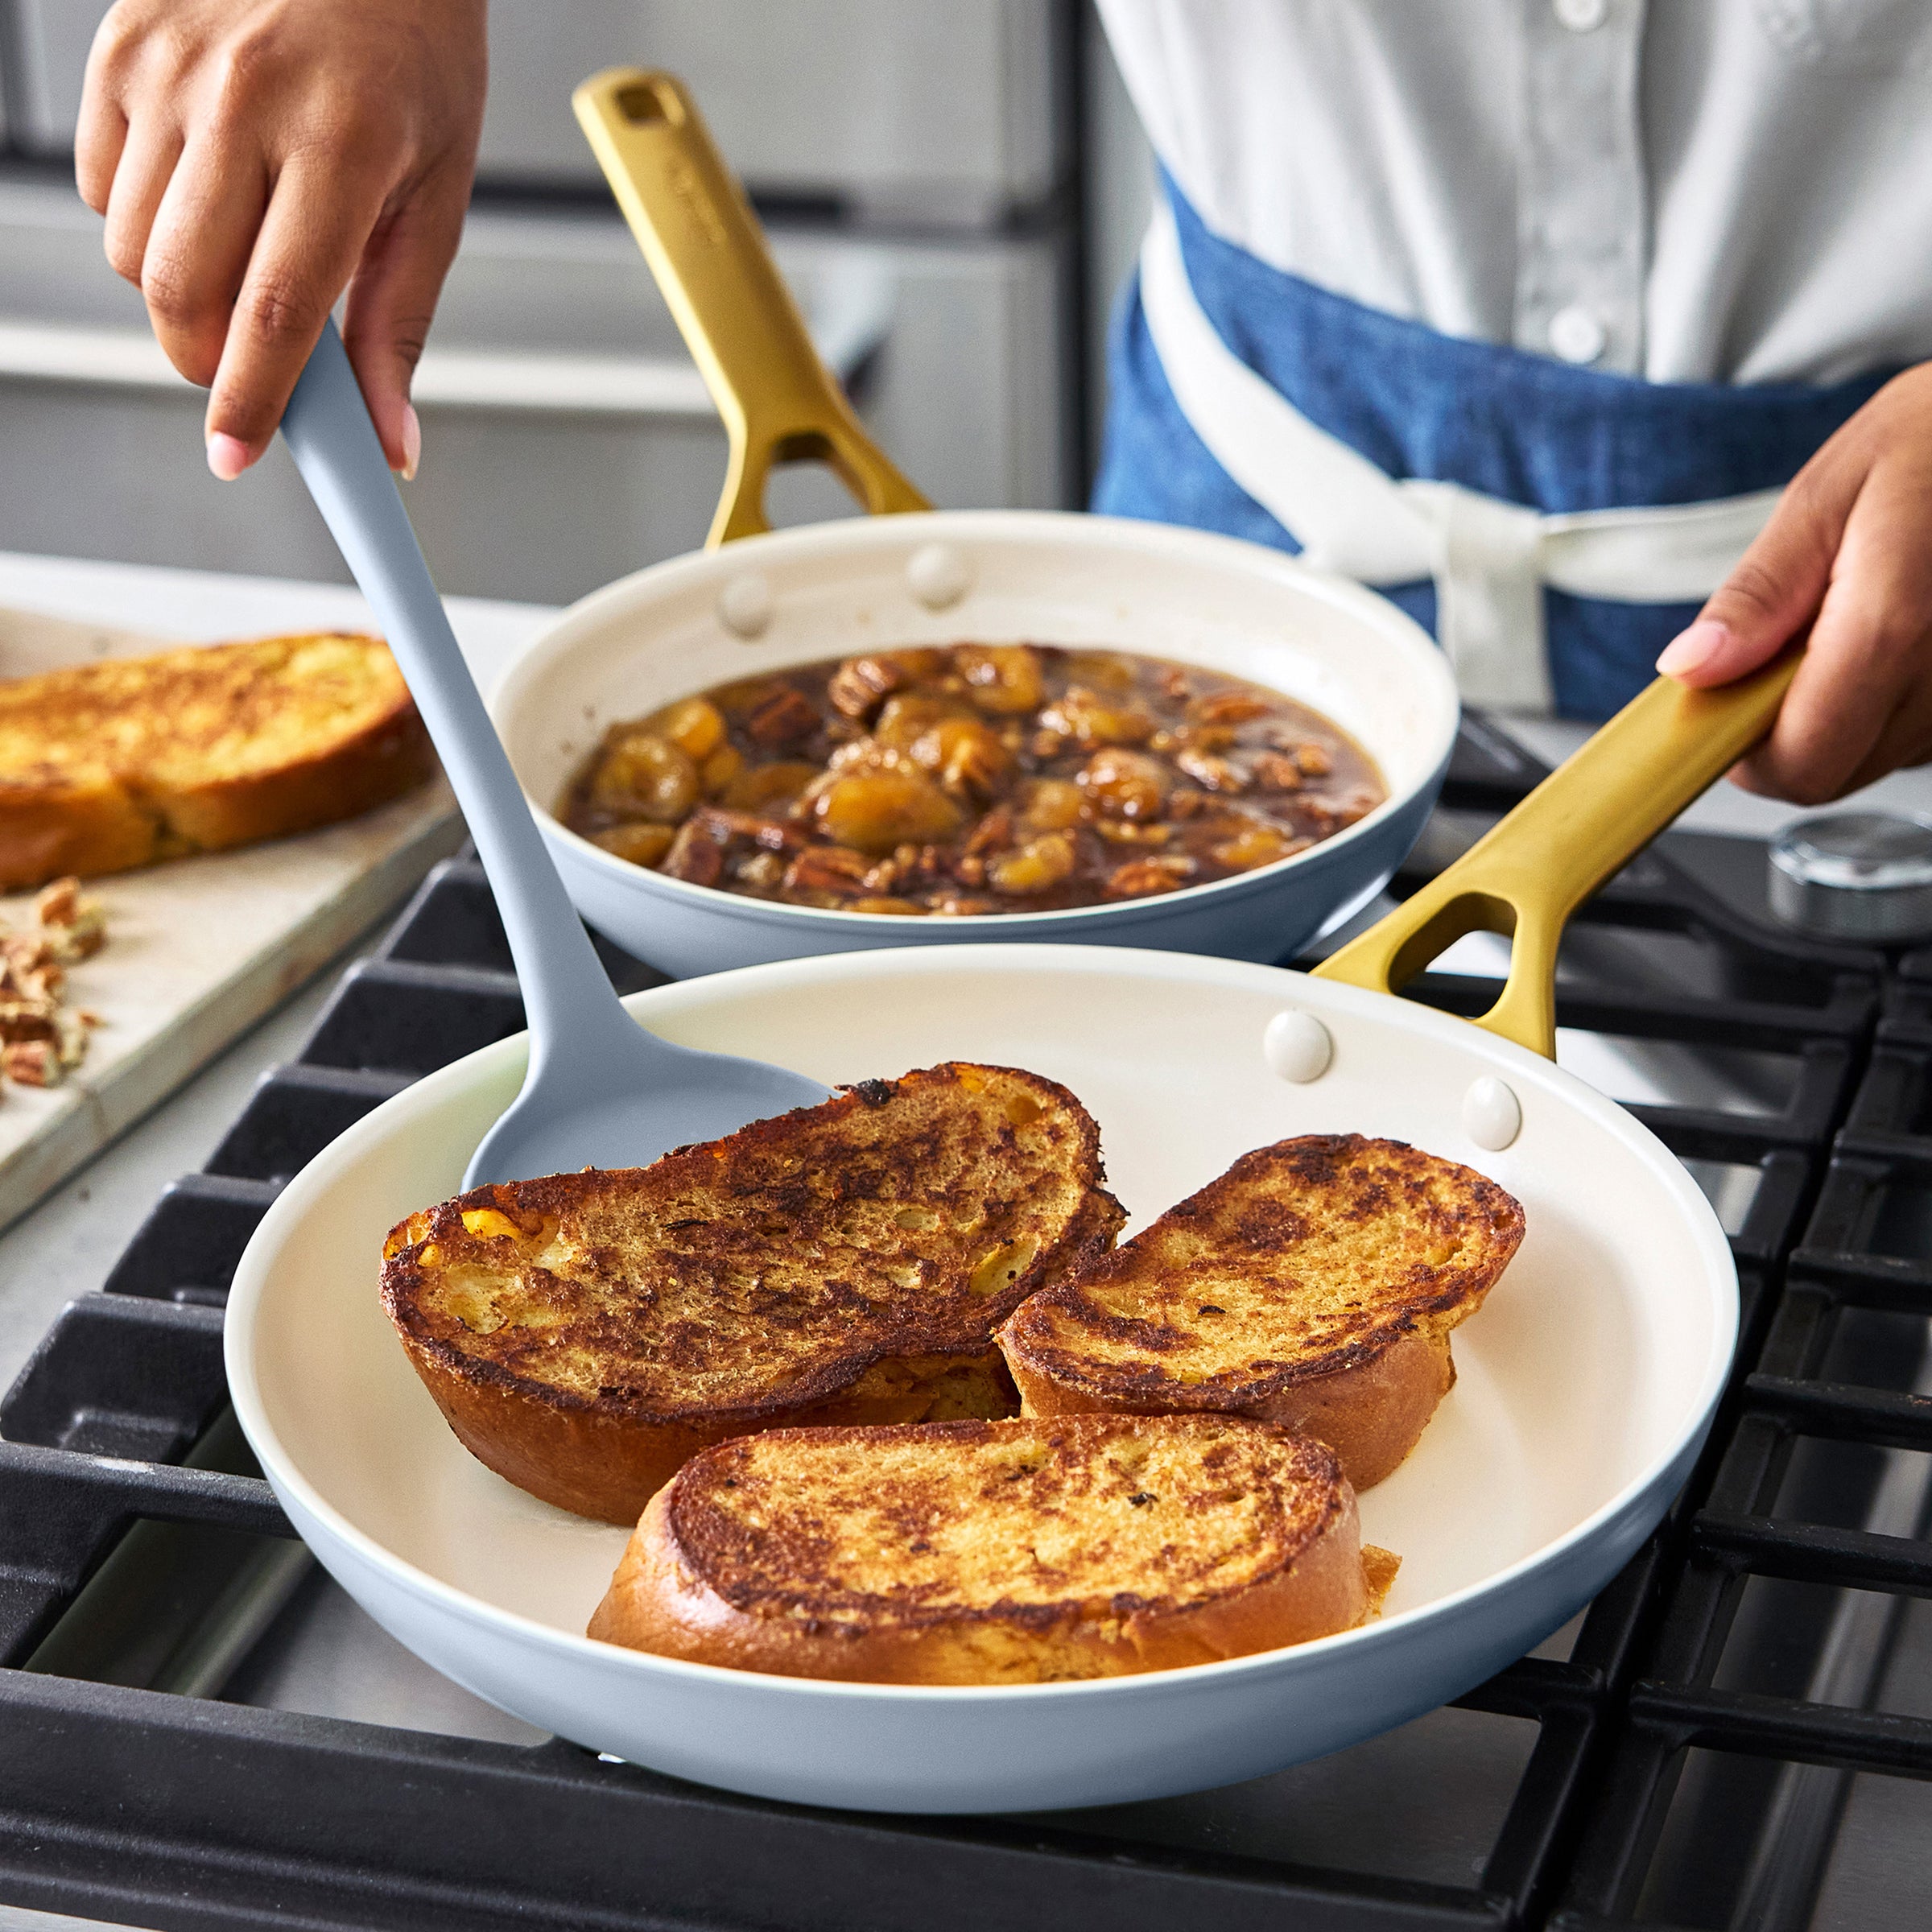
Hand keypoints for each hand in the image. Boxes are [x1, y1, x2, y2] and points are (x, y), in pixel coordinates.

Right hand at [76, 0, 486, 480]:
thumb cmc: (413, 62)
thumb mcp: (436, 197)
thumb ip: (400, 327)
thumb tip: (390, 442)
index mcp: (341, 146)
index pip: (275, 310)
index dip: (249, 399)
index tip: (235, 456)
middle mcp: (244, 102)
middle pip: (180, 293)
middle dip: (205, 359)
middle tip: (245, 363)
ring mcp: (170, 70)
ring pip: (132, 251)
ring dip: (178, 289)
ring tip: (242, 246)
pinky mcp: (119, 47)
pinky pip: (103, 187)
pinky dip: (144, 216)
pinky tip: (204, 183)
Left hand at [1655, 361, 1931, 802]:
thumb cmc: (1928, 443)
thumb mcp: (1822, 500)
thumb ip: (1757, 596)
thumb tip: (1691, 668)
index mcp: (1891, 629)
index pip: (1800, 763)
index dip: (1743, 754)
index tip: (1717, 709)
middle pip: (1832, 772)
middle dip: (1782, 732)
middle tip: (1774, 652)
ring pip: (1871, 758)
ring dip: (1833, 715)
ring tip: (1839, 625)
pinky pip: (1911, 734)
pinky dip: (1877, 702)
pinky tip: (1883, 634)